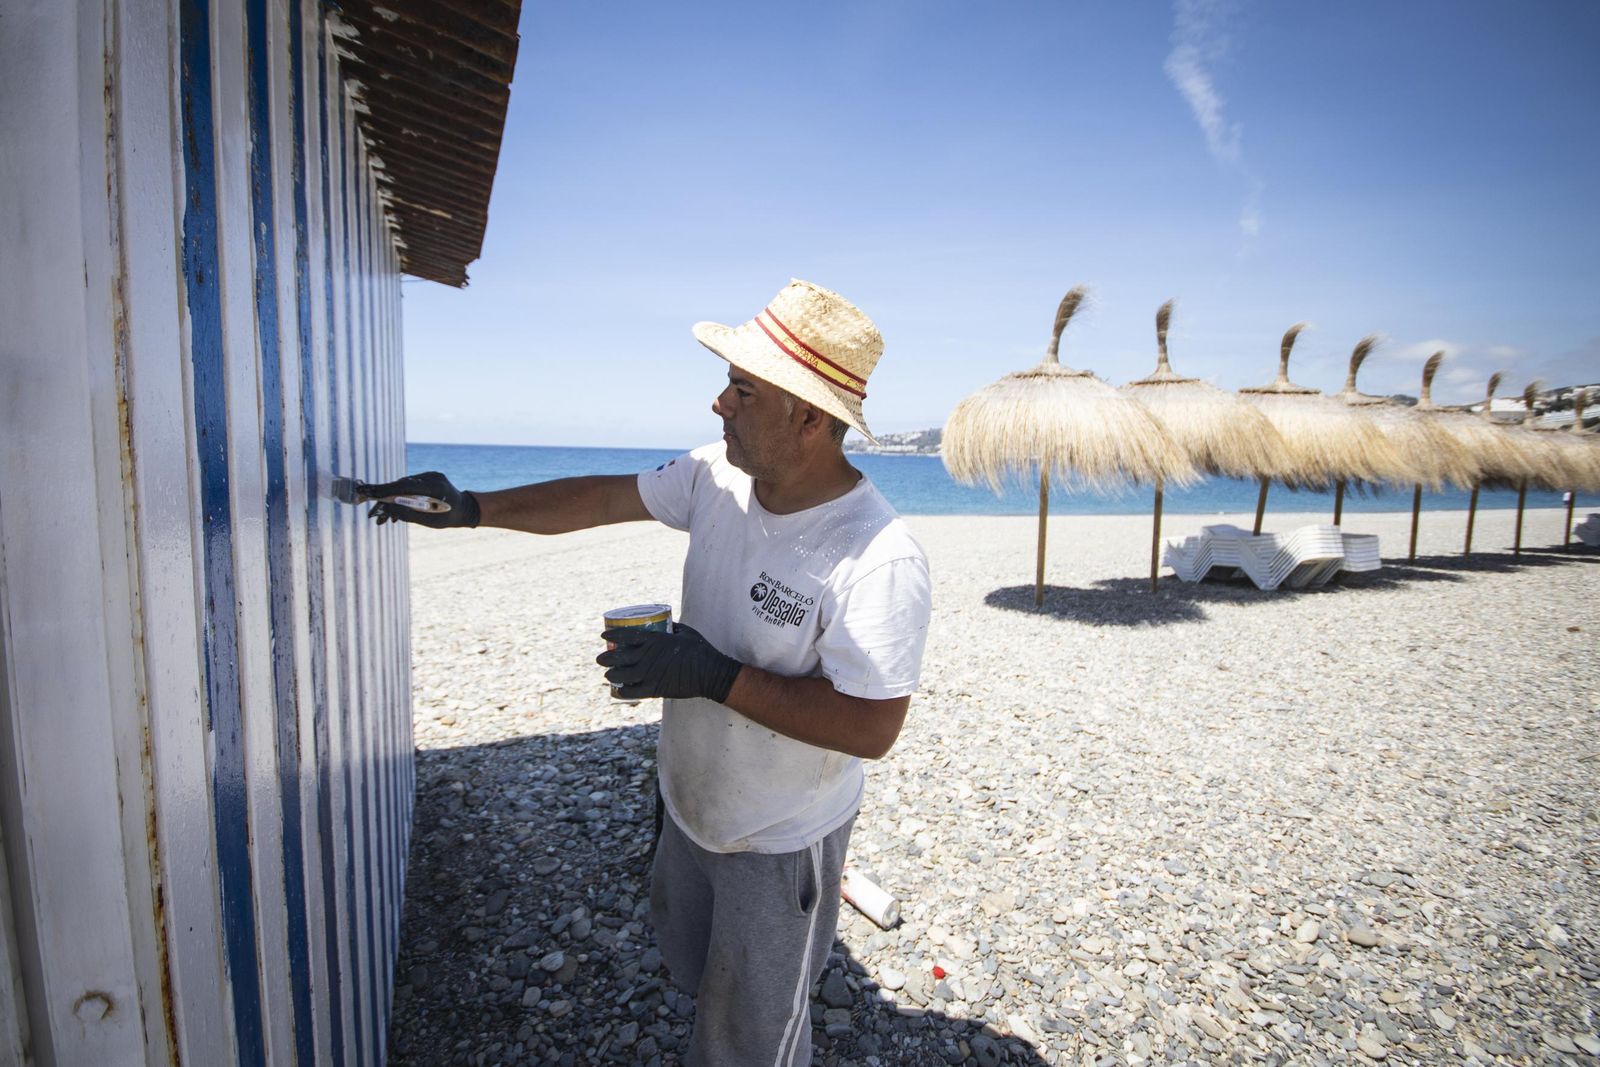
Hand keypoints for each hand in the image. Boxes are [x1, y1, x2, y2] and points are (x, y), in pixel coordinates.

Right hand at [360, 471, 479, 528]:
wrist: (466, 509)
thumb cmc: (449, 518)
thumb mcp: (430, 521)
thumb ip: (408, 515)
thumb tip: (385, 511)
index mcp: (435, 485)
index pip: (405, 485)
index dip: (386, 490)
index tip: (370, 494)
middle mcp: (432, 476)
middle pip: (402, 485)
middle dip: (385, 497)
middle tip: (371, 510)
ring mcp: (430, 475)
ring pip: (404, 486)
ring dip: (391, 500)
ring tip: (380, 518)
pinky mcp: (428, 478)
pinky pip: (410, 487)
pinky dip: (400, 497)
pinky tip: (392, 512)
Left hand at [597, 623, 741, 702]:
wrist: (710, 672)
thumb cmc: (700, 650)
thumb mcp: (686, 632)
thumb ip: (672, 628)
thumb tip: (666, 624)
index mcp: (656, 640)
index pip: (627, 636)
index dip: (612, 635)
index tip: (603, 635)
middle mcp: (649, 657)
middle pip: (620, 657)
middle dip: (607, 657)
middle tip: (601, 658)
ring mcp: (651, 674)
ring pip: (623, 675)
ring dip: (612, 675)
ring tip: (607, 674)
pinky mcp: (656, 689)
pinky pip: (633, 692)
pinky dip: (623, 692)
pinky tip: (618, 691)